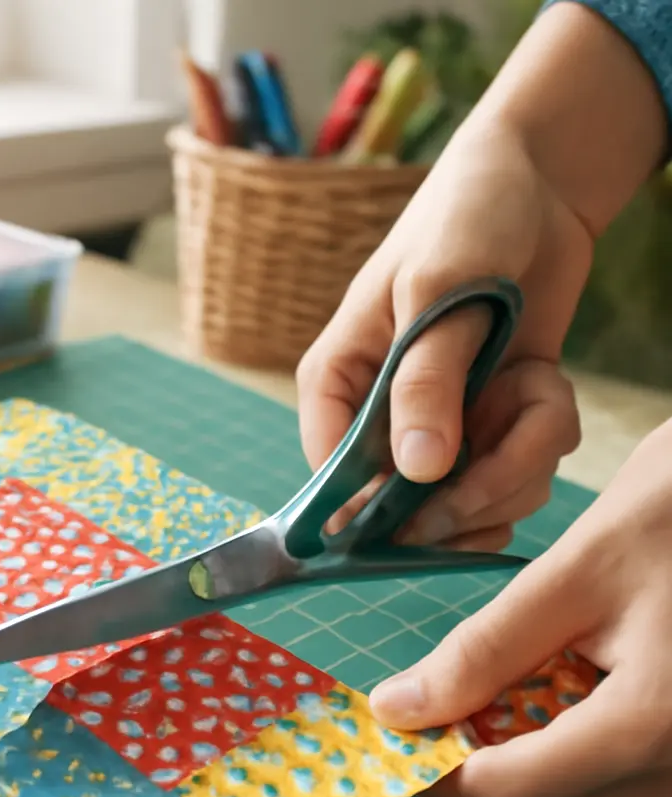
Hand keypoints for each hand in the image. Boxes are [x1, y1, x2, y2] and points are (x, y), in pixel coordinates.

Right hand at [296, 118, 585, 548]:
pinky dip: (547, 435)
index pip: (331, 476)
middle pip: (405, 506)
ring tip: (534, 394)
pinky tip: (544, 385)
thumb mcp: (438, 293)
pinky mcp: (492, 421)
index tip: (418, 528)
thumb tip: (416, 474)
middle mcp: (383, 413)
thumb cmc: (465, 218)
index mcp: (339, 381)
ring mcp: (440, 421)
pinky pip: (521, 468)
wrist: (540, 186)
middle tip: (502, 474)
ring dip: (520, 461)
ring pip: (473, 497)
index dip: (369, 515)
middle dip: (465, 496)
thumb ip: (426, 384)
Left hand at [369, 419, 671, 796]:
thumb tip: (399, 709)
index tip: (392, 739)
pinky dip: (580, 757)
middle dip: (478, 769)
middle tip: (431, 713)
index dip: (437, 774)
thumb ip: (482, 652)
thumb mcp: (573, 574)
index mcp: (653, 729)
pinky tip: (555, 704)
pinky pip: (634, 788)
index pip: (512, 792)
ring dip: (528, 767)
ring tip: (488, 700)